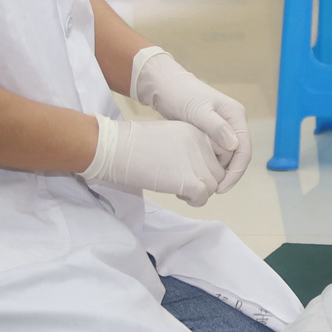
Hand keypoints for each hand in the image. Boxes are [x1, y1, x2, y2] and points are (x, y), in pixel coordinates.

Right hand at [83, 115, 224, 206]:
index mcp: (197, 130)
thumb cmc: (132, 145)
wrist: (113, 148)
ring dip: (199, 192)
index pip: (218, 153)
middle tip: (183, 182)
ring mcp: (196, 161)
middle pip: (217, 171)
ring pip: (213, 186)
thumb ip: (188, 148)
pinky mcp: (190, 180)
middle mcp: (201, 143)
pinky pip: (204, 197)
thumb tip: (200, 168)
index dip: (208, 166)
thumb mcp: (169, 137)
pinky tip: (179, 195)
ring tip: (178, 188)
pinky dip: (194, 201)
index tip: (194, 171)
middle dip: (204, 181)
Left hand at [132, 48, 249, 193]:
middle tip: (212, 191)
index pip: (244, 149)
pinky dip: (210, 164)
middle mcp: (233, 122)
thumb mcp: (197, 110)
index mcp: (236, 115)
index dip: (236, 171)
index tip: (222, 188)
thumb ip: (216, 127)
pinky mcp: (211, 133)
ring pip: (227, 156)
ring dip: (219, 171)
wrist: (165, 86)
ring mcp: (223, 128)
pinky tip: (199, 173)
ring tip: (204, 185)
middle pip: (238, 155)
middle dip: (228, 174)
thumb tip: (234, 146)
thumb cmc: (180, 94)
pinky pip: (216, 153)